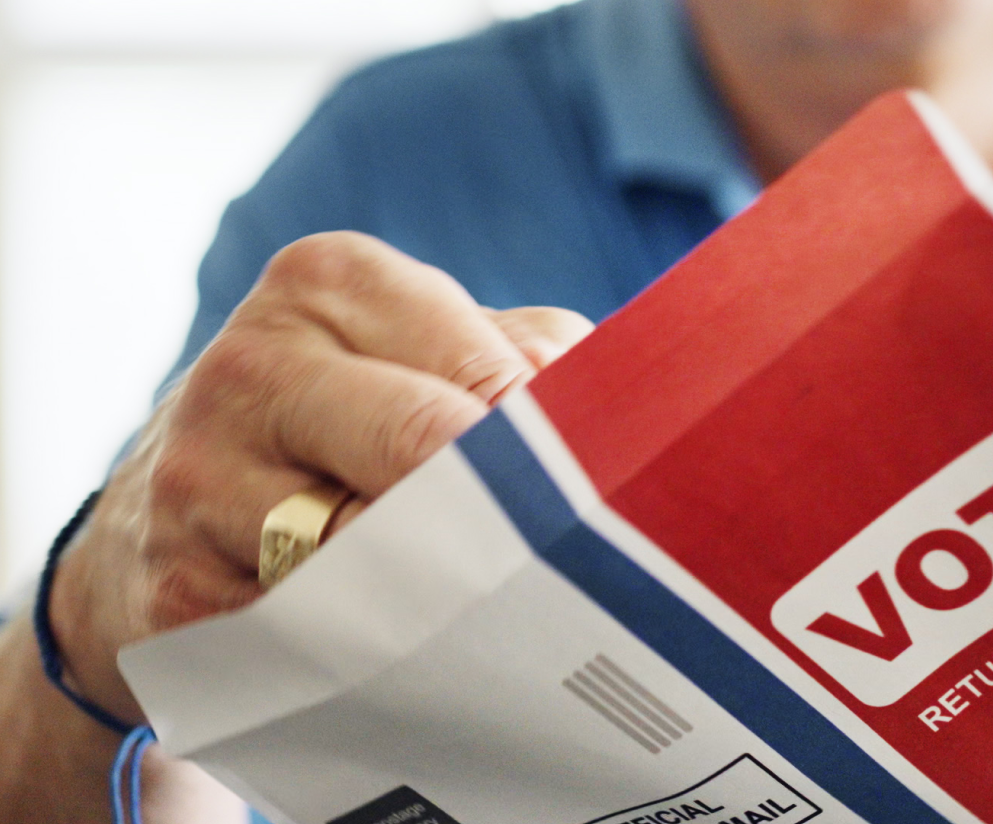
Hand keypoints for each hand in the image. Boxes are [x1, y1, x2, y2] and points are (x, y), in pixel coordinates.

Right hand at [49, 231, 592, 721]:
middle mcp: (253, 365)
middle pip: (426, 451)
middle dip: (511, 516)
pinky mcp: (177, 590)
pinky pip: (316, 637)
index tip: (602, 496)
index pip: (484, 372)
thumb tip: (621, 423)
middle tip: (579, 565)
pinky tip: (420, 654)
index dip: (556, 449)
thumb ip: (532, 358)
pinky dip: (382, 655)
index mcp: (329, 282)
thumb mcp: (431, 346)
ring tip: (513, 614)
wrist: (174, 500)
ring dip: (455, 597)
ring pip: (372, 556)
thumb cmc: (354, 411)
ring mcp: (199, 479)